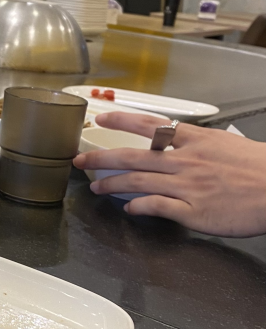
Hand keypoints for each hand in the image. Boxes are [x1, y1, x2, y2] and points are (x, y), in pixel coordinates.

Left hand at [73, 111, 265, 236]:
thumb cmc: (260, 169)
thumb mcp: (226, 145)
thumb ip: (198, 146)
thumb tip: (178, 146)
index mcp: (194, 141)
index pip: (149, 125)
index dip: (120, 120)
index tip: (99, 117)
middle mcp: (185, 161)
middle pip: (132, 156)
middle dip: (101, 157)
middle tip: (81, 160)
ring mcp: (186, 186)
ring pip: (137, 181)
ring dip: (111, 184)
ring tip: (96, 187)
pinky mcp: (192, 211)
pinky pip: (156, 207)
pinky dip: (138, 207)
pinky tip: (129, 209)